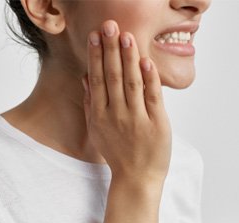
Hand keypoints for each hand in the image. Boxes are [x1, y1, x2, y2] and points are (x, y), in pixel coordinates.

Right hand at [82, 20, 171, 181]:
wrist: (136, 178)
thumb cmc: (116, 154)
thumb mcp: (96, 131)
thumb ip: (90, 105)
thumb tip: (85, 79)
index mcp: (100, 116)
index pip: (97, 80)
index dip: (96, 57)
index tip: (95, 37)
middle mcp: (116, 115)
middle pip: (112, 77)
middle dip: (110, 49)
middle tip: (108, 26)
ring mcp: (137, 119)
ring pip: (131, 82)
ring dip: (128, 58)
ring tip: (125, 36)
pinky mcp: (156, 123)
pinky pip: (152, 97)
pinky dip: (149, 78)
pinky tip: (145, 61)